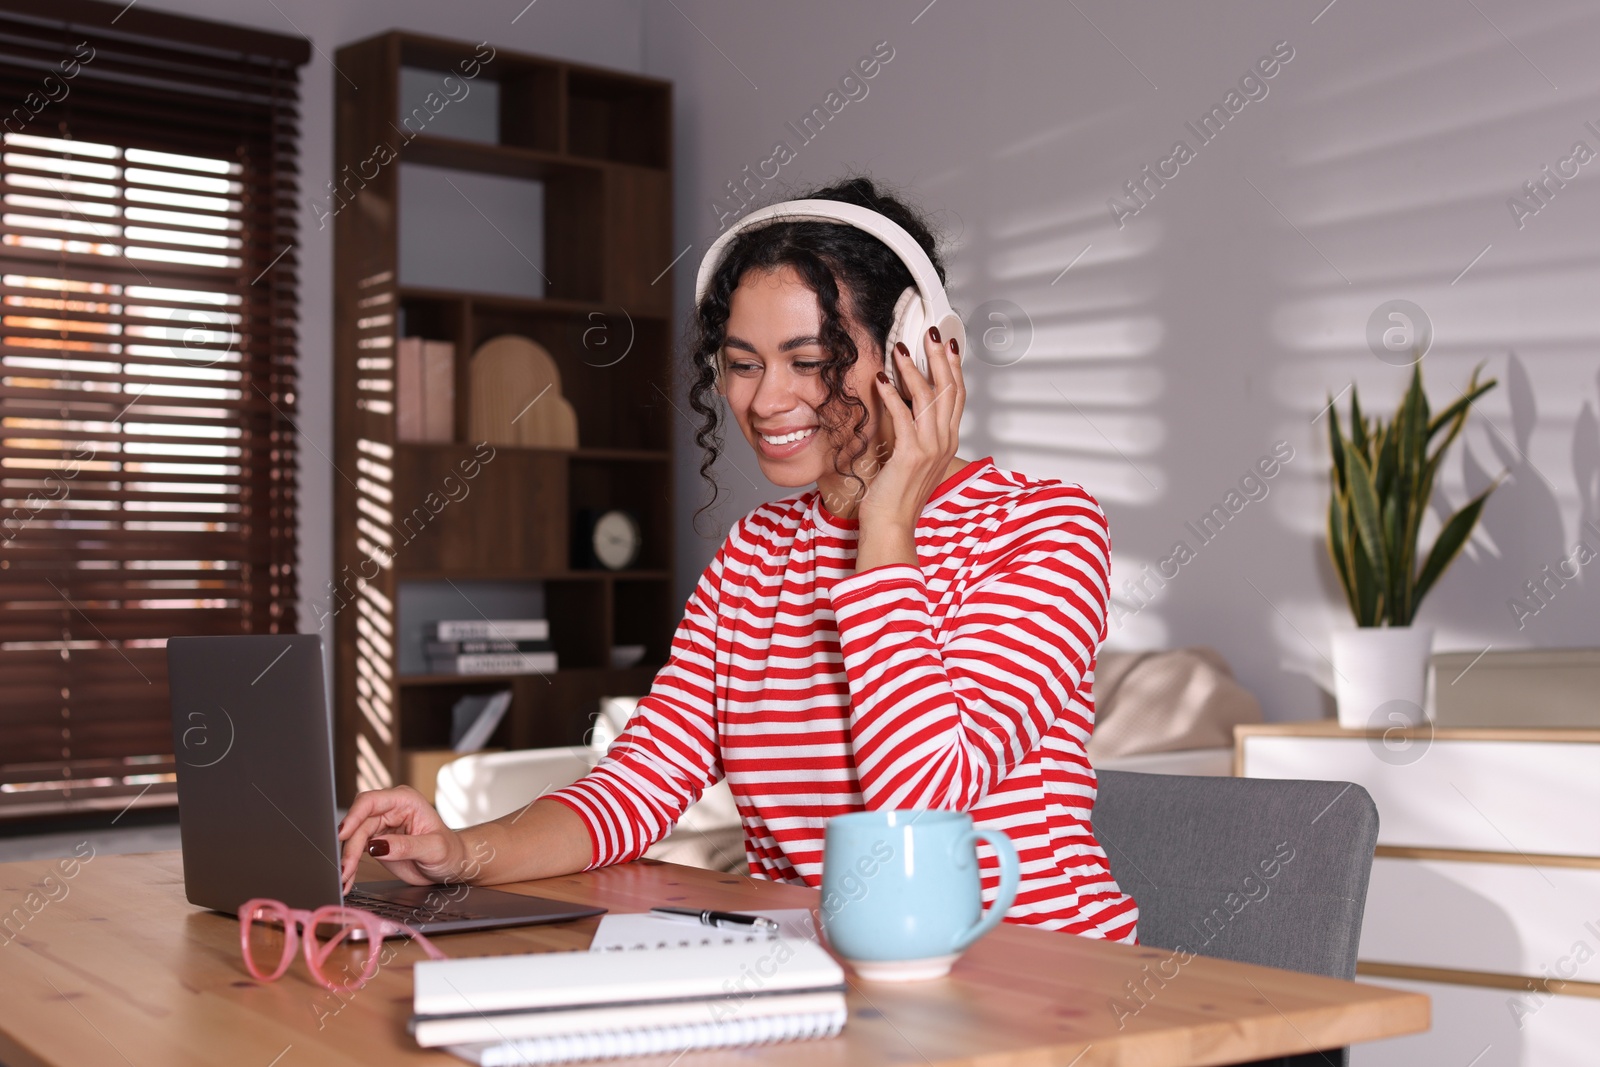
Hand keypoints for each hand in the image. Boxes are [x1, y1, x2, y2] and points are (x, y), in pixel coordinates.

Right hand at [337, 785, 469, 891]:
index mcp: (406, 801)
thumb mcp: (434, 849)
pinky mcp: (377, 841)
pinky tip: (348, 879)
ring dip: (347, 859)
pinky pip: (356, 850)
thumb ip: (406, 846)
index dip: (354, 815)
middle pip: (359, 823)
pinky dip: (351, 865)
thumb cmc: (450, 851)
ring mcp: (382, 825)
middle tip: (345, 869)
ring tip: (344, 878)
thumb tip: (377, 846)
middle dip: (349, 846)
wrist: (452, 865)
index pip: (372, 801)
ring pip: (354, 838)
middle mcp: (391, 809)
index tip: (343, 833)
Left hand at [861, 325, 964, 529]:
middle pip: (949, 389)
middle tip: (931, 333)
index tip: (948, 345)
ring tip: (901, 349)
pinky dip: (892, 394)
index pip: (957, 396)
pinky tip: (882, 380)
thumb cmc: (896, 495)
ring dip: (913, 369)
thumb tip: (904, 407)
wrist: (892, 525)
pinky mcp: (911, 454)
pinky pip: (903, 415)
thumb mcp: (913, 459)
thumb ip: (914, 433)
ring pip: (928, 397)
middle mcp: (944, 442)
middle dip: (940, 357)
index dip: (953, 367)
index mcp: (947, 441)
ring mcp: (930, 448)